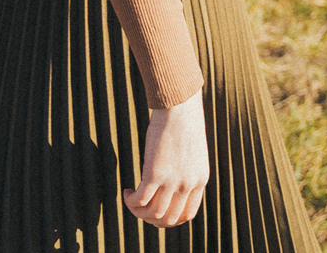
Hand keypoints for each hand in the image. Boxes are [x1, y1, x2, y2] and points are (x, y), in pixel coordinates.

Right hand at [125, 91, 208, 226]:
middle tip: (141, 209)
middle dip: (152, 219)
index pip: (187, 215)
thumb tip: (171, 182)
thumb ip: (186, 170)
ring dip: (138, 212)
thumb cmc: (184, 123)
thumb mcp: (192, 152)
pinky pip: (140, 200)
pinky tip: (127, 192)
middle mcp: (188, 184)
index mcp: (200, 180)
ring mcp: (173, 180)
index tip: (157, 212)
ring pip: (153, 213)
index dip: (170, 220)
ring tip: (131, 200)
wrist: (180, 106)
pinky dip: (131, 202)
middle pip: (169, 218)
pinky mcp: (155, 173)